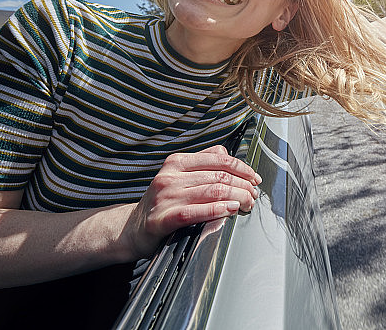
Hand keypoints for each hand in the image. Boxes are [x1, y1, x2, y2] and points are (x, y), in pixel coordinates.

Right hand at [122, 145, 261, 257]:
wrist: (131, 228)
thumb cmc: (162, 202)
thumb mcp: (178, 176)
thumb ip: (202, 164)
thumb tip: (230, 157)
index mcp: (176, 162)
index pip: (218, 159)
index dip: (242, 168)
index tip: (254, 178)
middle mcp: (170, 176)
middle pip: (219, 176)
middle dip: (243, 186)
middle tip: (253, 195)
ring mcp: (165, 197)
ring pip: (212, 192)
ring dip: (236, 198)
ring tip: (247, 203)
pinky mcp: (162, 218)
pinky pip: (195, 212)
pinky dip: (216, 210)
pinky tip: (229, 210)